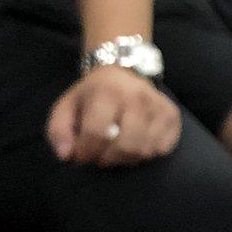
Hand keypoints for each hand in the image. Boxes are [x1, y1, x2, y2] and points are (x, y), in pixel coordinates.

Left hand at [46, 65, 180, 166]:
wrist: (123, 71)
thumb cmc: (92, 95)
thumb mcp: (66, 106)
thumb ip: (59, 131)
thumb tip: (66, 155)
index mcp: (107, 92)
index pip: (96, 133)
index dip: (86, 152)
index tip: (81, 156)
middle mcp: (136, 97)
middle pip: (125, 145)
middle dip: (108, 160)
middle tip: (100, 157)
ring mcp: (158, 106)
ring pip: (145, 150)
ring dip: (126, 159)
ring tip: (116, 152)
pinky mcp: (172, 115)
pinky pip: (162, 148)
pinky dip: (147, 154)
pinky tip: (135, 145)